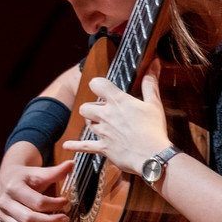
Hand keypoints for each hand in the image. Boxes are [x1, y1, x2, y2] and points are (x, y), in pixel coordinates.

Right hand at [0, 142, 73, 221]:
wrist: (7, 179)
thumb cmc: (24, 177)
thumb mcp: (38, 172)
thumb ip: (55, 171)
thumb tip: (71, 164)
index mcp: (13, 187)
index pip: (37, 202)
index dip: (55, 204)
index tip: (65, 202)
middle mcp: (4, 202)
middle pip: (29, 219)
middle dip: (50, 221)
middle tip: (64, 218)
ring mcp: (2, 215)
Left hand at [63, 58, 170, 175]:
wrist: (152, 156)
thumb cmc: (154, 130)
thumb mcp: (154, 104)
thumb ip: (150, 84)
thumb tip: (154, 64)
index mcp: (117, 102)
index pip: (97, 84)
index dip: (97, 84)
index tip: (100, 87)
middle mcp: (106, 115)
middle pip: (86, 107)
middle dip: (92, 108)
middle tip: (103, 110)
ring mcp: (103, 132)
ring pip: (87, 123)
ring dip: (92, 122)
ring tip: (101, 123)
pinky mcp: (103, 147)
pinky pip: (84, 146)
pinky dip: (75, 146)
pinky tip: (66, 145)